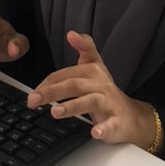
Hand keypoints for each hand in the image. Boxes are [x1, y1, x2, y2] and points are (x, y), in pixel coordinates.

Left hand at [27, 30, 156, 148]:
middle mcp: (101, 84)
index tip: (34, 90)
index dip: (48, 83)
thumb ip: (84, 48)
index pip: (66, 74)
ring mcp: (110, 102)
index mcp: (92, 71)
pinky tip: (95, 132)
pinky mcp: (118, 121)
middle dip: (52, 92)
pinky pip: (111, 124)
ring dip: (72, 106)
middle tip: (33, 100)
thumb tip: (71, 33)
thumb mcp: (96, 66)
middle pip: (74, 85)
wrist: (131, 116)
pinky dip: (104, 128)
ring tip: (55, 112)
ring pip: (90, 102)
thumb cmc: (106, 92)